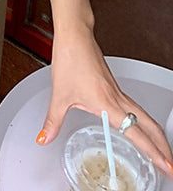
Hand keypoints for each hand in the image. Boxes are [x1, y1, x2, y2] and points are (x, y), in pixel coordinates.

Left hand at [37, 27, 172, 180]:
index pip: (138, 134)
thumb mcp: (59, 95)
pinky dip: (145, 122)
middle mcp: (118, 99)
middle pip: (150, 126)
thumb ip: (53, 120)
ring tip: (162, 151)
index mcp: (108, 104)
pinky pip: (136, 108)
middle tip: (172, 166)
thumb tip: (44, 137)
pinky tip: (139, 127)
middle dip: (164, 148)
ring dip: (157, 135)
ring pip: (145, 116)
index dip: (154, 153)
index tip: (167, 167)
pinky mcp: (114, 86)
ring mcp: (118, 92)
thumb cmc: (70, 59)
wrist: (75, 37)